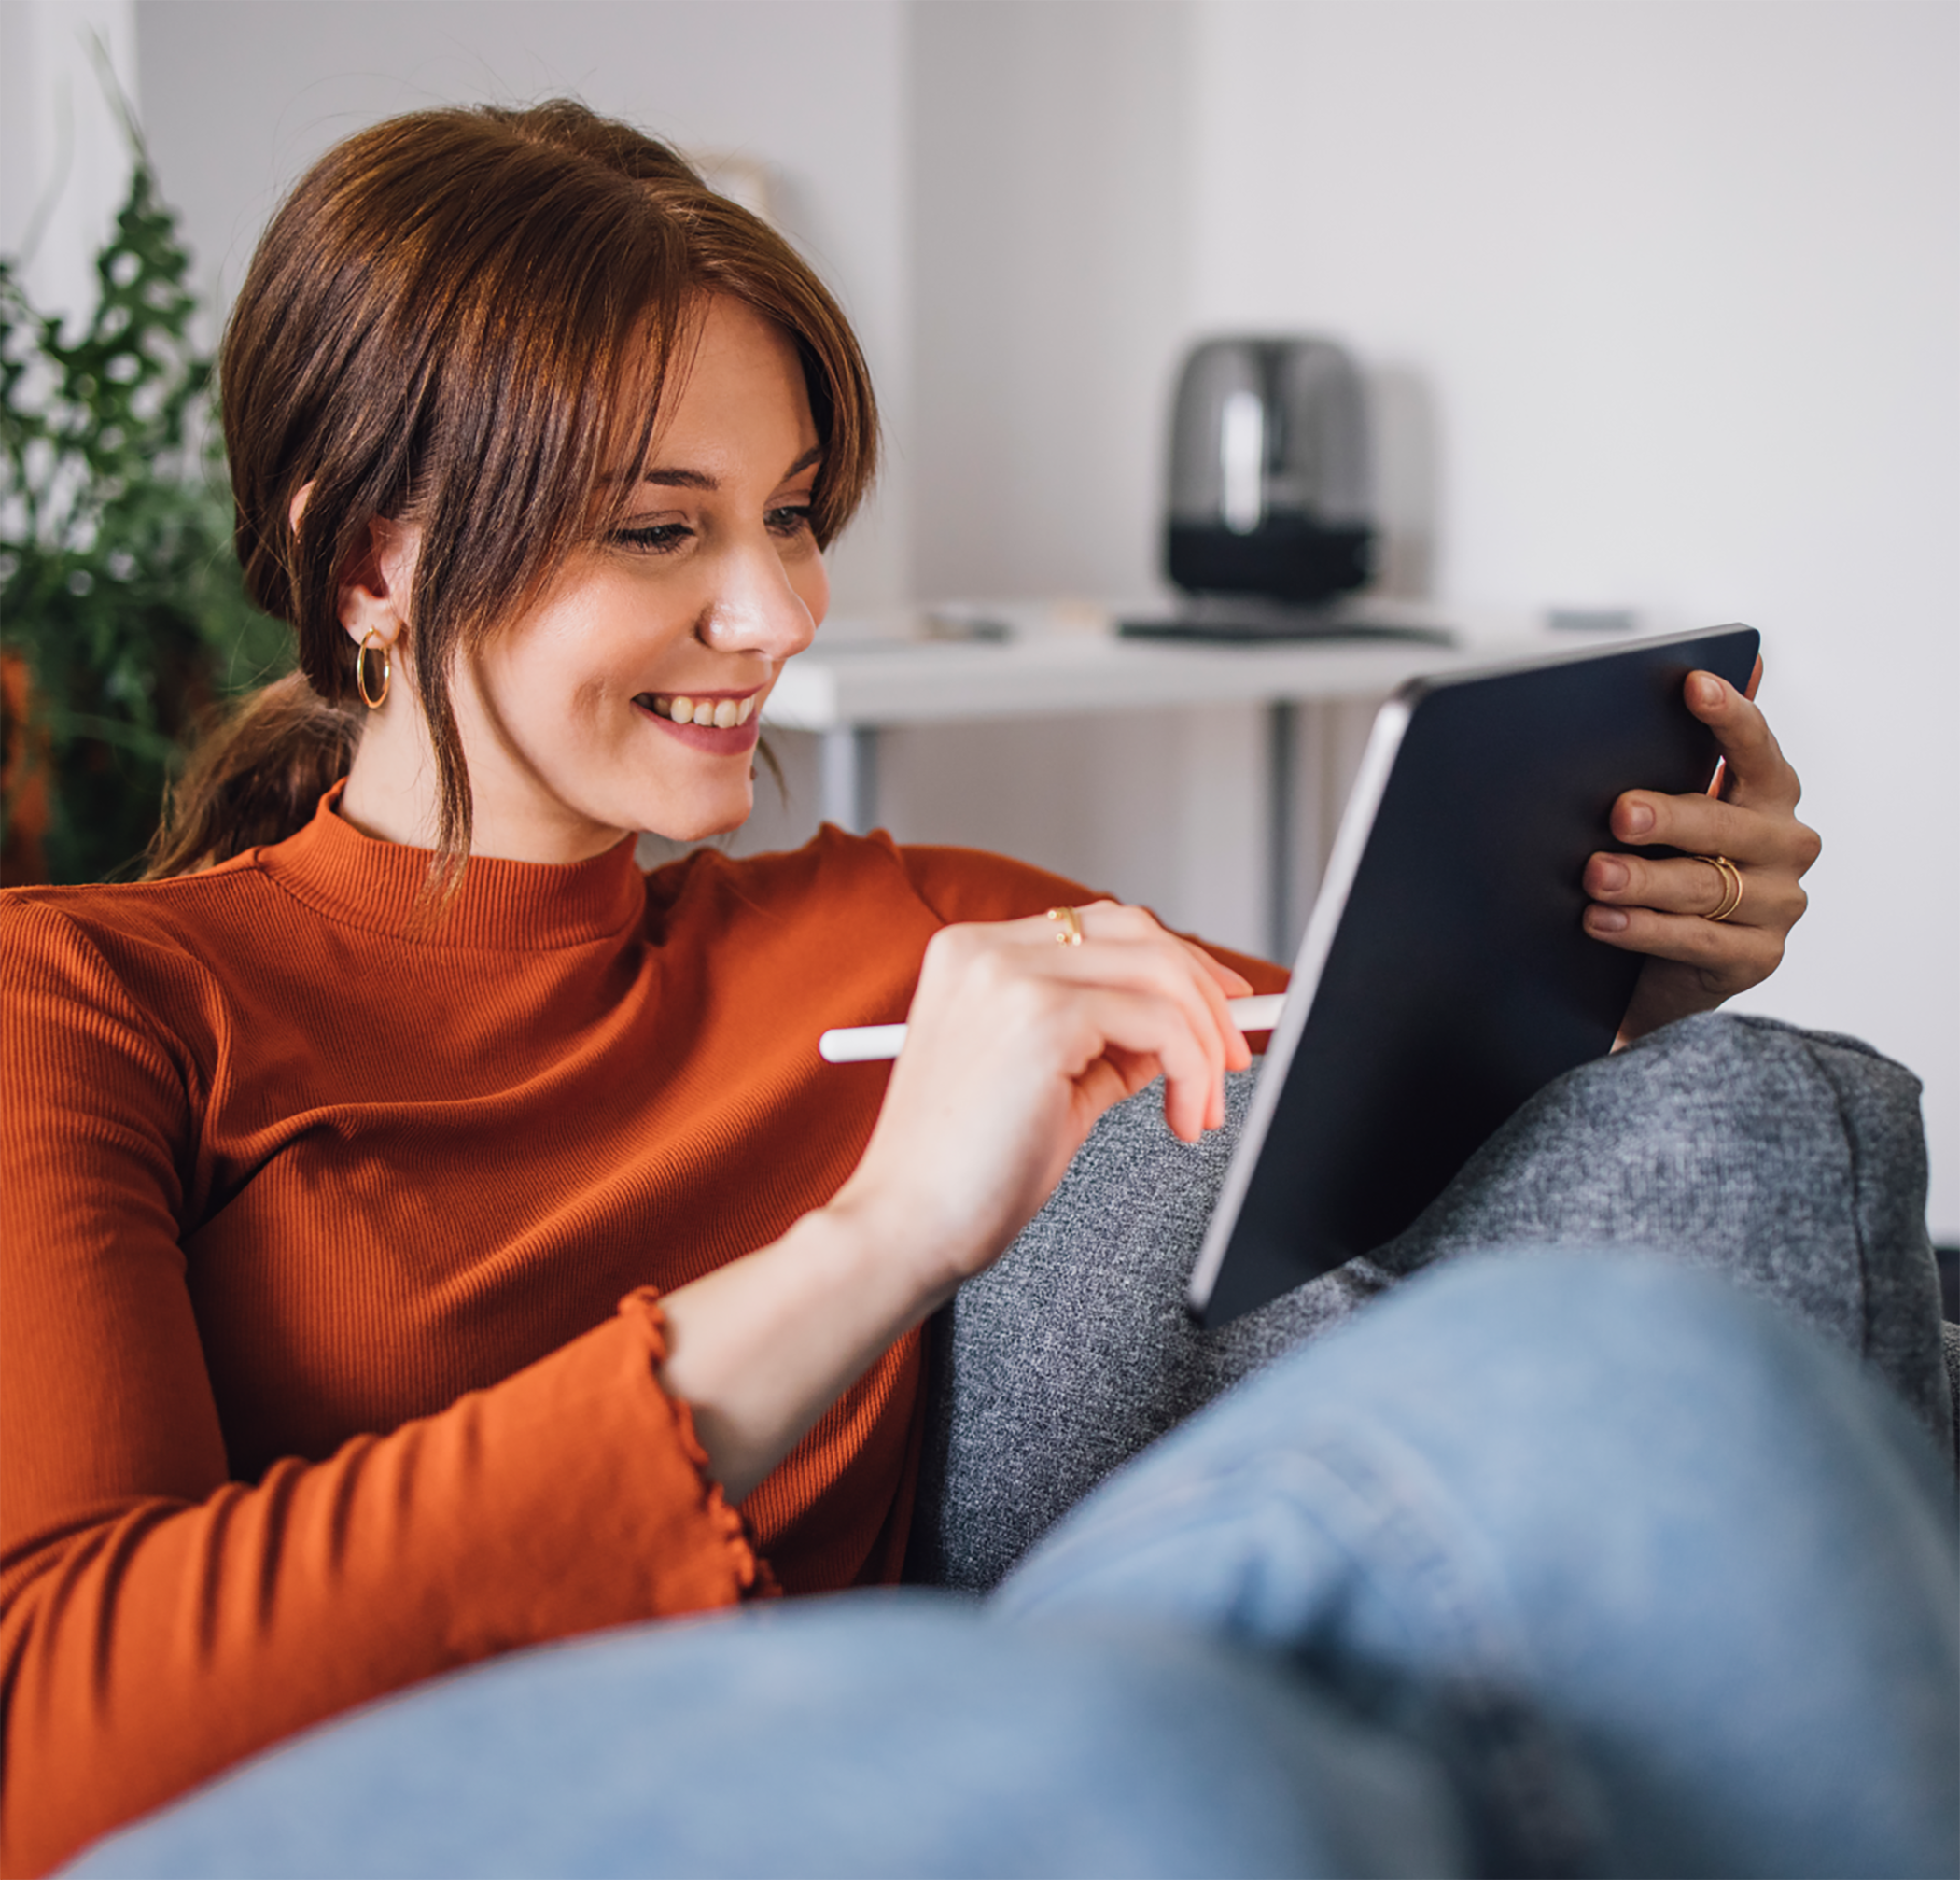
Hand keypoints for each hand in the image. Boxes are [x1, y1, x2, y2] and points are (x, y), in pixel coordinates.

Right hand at [660, 902, 1251, 1497]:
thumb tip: (1181, 1029)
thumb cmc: (962, 1174)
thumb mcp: (1047, 1086)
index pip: (1098, 929)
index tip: (1217, 1008)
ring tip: (1205, 1104)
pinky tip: (1182, 1118)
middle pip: (1137, 933)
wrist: (903, 1228)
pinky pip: (1158, 1025)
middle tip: (1234, 1055)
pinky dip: (1190, 1070)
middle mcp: (985, 951)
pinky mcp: (1041, 1016)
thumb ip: (1105, 1044)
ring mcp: (1010, 976)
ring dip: (1205, 1040)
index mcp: (972, 955)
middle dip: (1204, 992)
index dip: (1171, 964)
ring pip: (1158, 972)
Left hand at [1581, 658, 1819, 1043]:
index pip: (1756, 748)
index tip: (1693, 685)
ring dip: (1645, 880)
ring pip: (1705, 885)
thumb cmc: (1661, 869)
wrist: (1664, 969)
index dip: (1729, 715)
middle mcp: (1786, 844)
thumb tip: (1630, 705)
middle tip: (1619, 813)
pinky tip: (1602, 920)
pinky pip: (1697, 939)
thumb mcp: (1664, 820)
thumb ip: (1664, 767)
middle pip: (1723, 824)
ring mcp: (1777, 903)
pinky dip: (1644, 929)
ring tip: (1596, 876)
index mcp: (1769, 795)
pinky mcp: (1757, 956)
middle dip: (1667, 816)